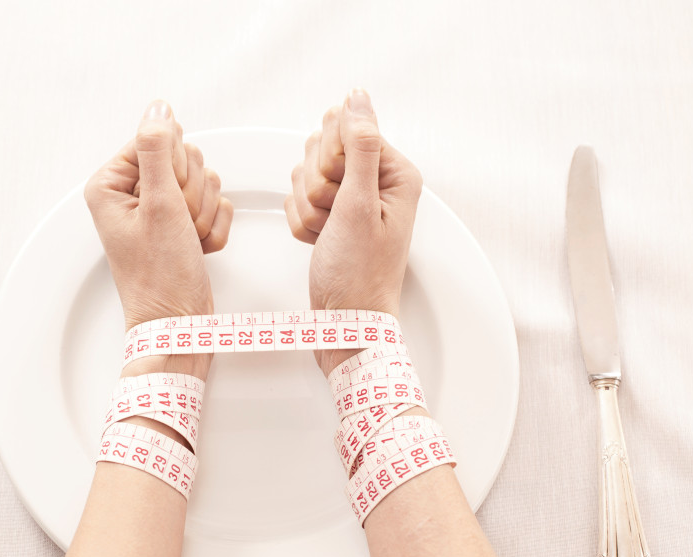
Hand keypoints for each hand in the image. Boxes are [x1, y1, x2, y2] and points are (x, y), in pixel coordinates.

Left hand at [85, 100, 232, 379]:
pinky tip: (199, 250)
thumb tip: (158, 108)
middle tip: (178, 227)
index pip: (158, 140)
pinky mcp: (182, 225)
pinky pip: (215, 206)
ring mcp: (160, 210)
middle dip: (192, 195)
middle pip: (183, 159)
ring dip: (205, 214)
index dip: (174, 168)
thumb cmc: (161, 275)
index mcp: (111, 184)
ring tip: (188, 243)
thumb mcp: (159, 205)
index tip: (169, 201)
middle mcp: (132, 194)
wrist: (179, 324)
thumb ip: (158, 150)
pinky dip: (213, 229)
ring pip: (205, 182)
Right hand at [284, 89, 423, 375]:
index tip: (341, 191)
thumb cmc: (359, 274)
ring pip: (305, 175)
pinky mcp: (331, 216)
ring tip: (327, 235)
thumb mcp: (359, 205)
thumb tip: (358, 98)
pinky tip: (318, 243)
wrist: (344, 322)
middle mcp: (375, 182)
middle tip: (334, 218)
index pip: (346, 129)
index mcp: (394, 173)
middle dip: (316, 187)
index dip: (332, 160)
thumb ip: (359, 146)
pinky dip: (302, 223)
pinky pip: (297, 200)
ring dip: (307, 208)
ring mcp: (351, 200)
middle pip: (322, 150)